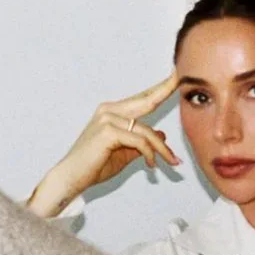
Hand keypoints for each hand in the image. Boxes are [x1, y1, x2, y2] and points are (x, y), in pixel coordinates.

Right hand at [27, 71, 182, 216]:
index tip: (176, 75)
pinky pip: (140, 142)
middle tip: (182, 79)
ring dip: (162, 149)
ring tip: (172, 163)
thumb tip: (161, 134)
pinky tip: (151, 165)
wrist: (72, 178)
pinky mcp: (108, 131)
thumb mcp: (125, 152)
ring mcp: (107, 119)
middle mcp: (109, 110)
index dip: (160, 87)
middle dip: (165, 89)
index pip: (142, 98)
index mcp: (112, 111)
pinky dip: (150, 154)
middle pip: (147, 102)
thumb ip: (142, 142)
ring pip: (147, 131)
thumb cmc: (95, 166)